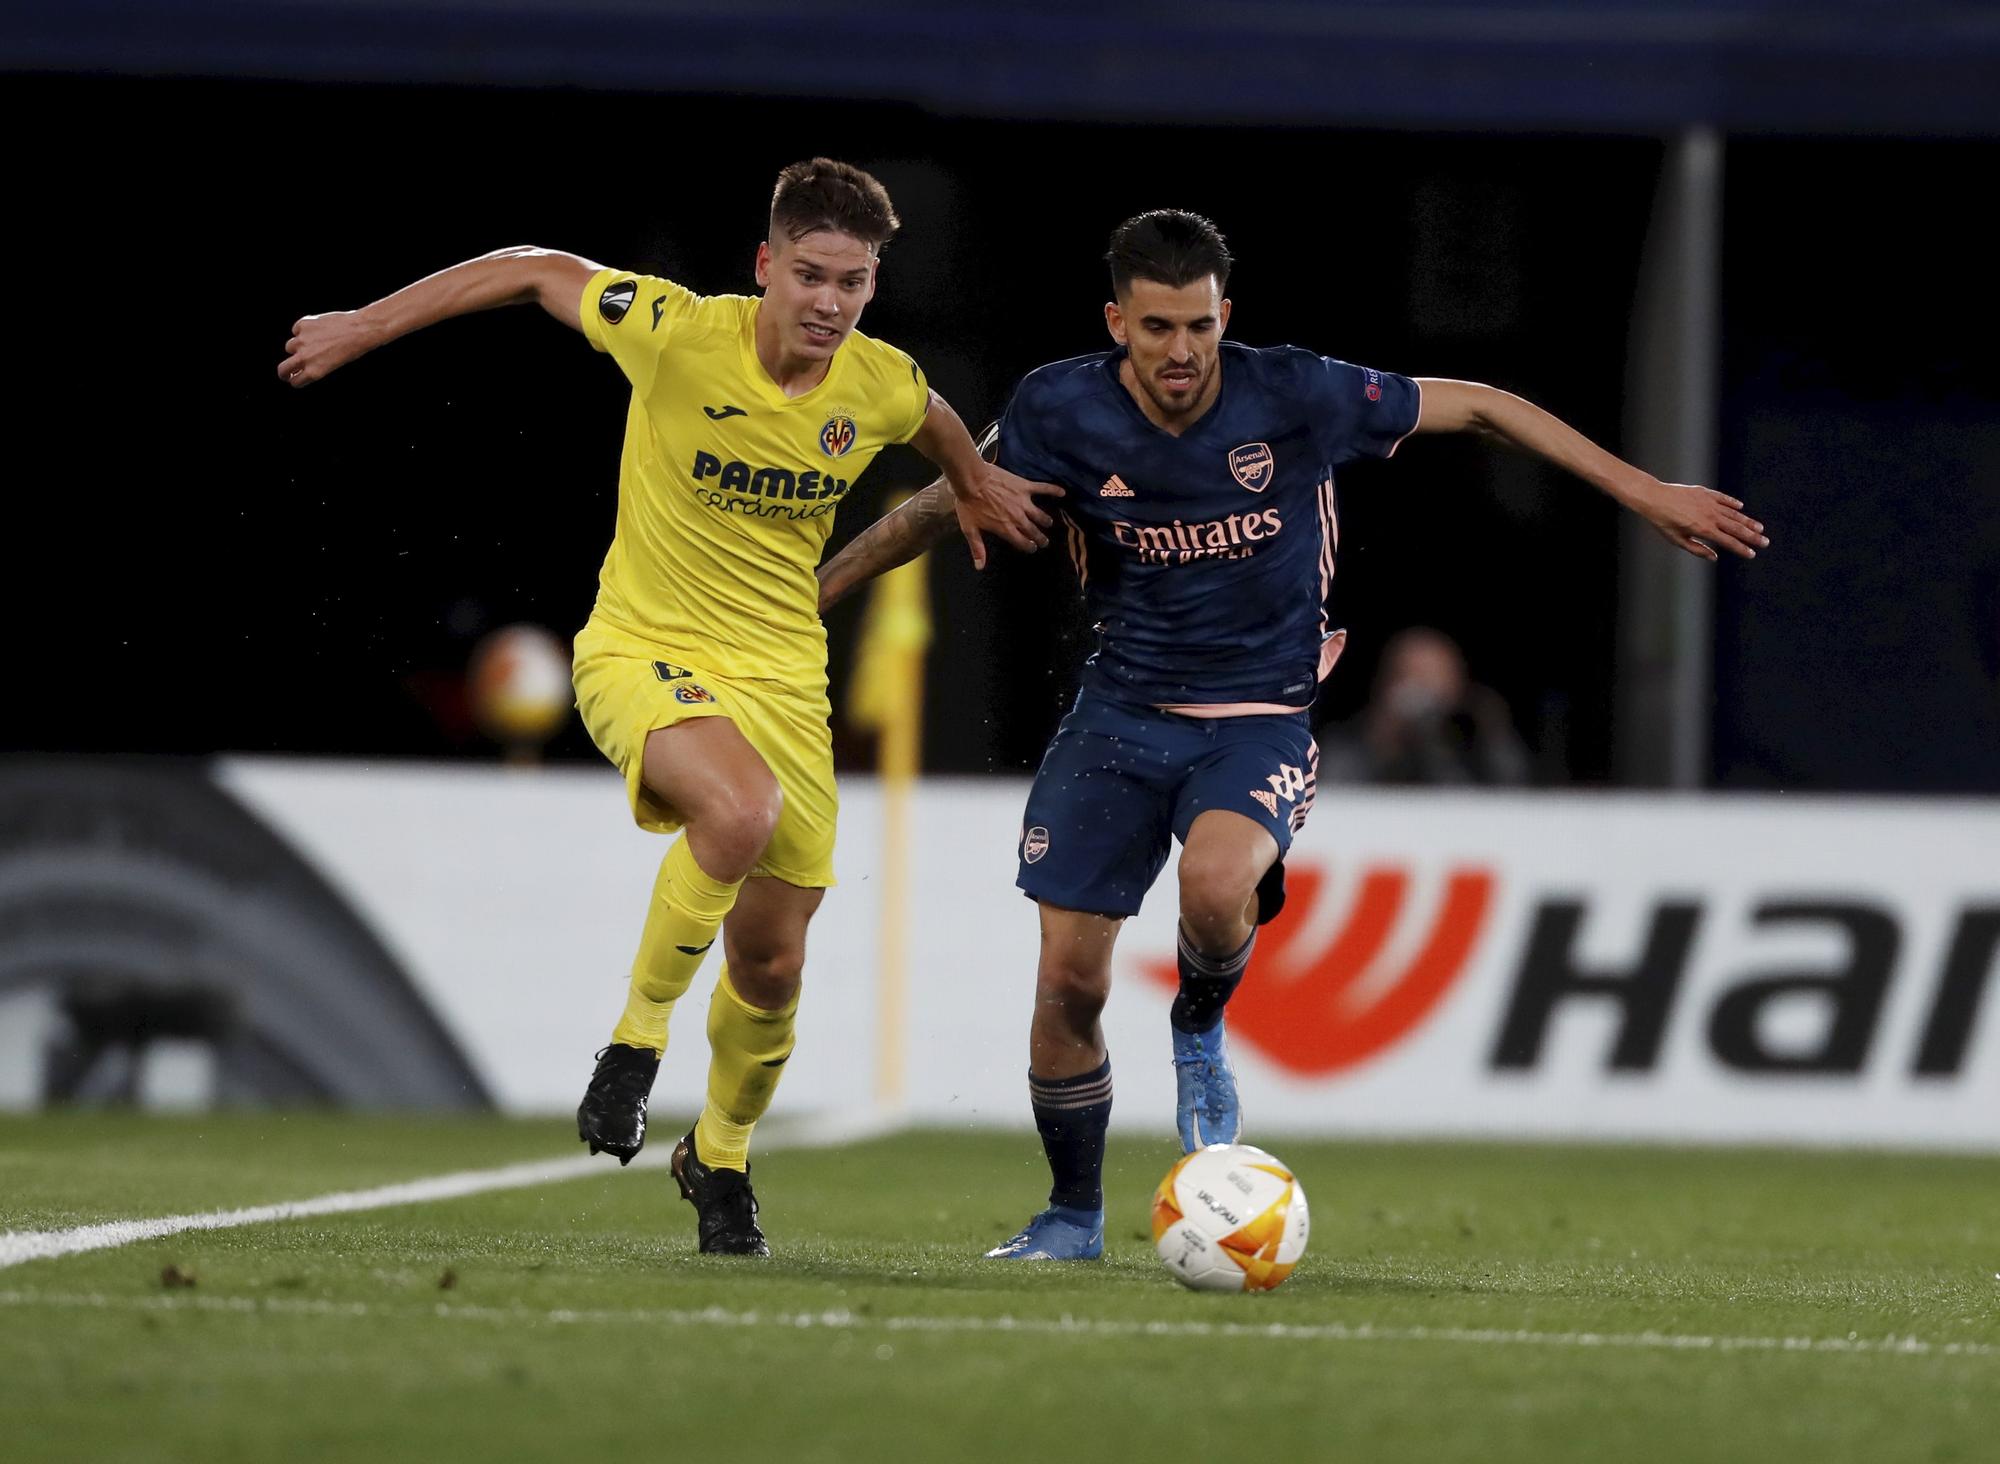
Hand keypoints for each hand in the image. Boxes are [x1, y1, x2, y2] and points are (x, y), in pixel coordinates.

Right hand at [277, 310, 379, 387]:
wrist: (359, 330)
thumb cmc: (351, 349)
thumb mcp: (332, 366)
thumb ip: (315, 369)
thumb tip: (301, 369)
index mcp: (314, 372)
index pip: (295, 381)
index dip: (294, 380)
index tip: (294, 378)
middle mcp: (305, 357)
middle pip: (283, 369)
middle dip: (284, 372)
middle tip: (286, 371)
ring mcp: (302, 340)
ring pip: (290, 347)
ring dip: (297, 347)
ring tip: (314, 343)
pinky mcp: (303, 324)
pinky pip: (296, 330)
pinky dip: (303, 331)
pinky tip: (317, 329)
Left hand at [947, 463, 1062, 570]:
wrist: (972, 480)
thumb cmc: (969, 504)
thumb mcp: (970, 529)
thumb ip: (977, 548)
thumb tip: (979, 567)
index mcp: (1006, 529)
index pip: (1022, 542)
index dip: (1028, 547)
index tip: (1032, 548)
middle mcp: (1018, 518)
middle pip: (1033, 531)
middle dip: (1040, 538)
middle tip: (1045, 541)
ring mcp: (1023, 502)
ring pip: (1040, 514)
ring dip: (1045, 520)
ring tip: (1049, 523)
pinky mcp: (1025, 487)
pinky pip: (1042, 489)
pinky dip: (1053, 490)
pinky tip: (1062, 492)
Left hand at [1630, 477, 1768, 561]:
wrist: (1655, 497)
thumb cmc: (1663, 521)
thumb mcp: (1677, 540)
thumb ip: (1697, 549)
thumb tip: (1714, 557)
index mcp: (1704, 529)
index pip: (1728, 542)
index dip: (1741, 548)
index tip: (1752, 554)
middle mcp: (1710, 516)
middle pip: (1736, 528)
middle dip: (1752, 536)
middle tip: (1765, 542)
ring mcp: (1710, 503)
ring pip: (1733, 513)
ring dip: (1747, 521)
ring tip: (1759, 527)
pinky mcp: (1706, 493)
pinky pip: (1723, 498)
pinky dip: (1733, 503)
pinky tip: (1740, 507)